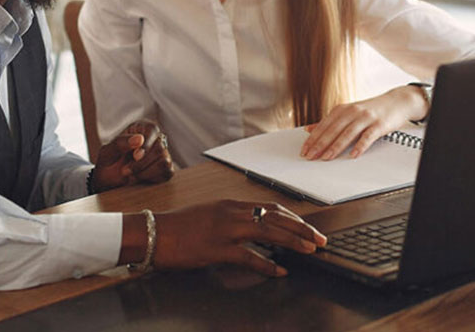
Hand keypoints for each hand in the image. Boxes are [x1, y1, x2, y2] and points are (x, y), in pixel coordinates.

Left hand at [93, 121, 174, 190]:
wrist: (108, 181)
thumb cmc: (108, 162)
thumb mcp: (108, 152)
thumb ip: (121, 143)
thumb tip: (140, 139)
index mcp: (140, 129)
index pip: (152, 130)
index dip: (146, 143)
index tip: (135, 156)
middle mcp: (154, 139)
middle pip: (159, 147)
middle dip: (142, 163)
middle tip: (125, 170)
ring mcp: (161, 153)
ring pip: (164, 161)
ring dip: (146, 172)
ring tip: (131, 174)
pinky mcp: (165, 168)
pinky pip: (167, 172)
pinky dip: (152, 178)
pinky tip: (140, 177)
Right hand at [151, 200, 326, 276]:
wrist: (153, 233)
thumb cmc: (178, 227)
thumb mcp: (209, 214)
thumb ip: (231, 218)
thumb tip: (252, 226)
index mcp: (231, 204)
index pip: (271, 207)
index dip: (293, 218)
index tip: (308, 227)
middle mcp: (233, 213)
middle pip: (277, 218)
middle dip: (302, 229)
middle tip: (321, 240)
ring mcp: (226, 230)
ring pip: (269, 232)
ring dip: (293, 242)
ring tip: (310, 250)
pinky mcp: (217, 248)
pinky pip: (249, 256)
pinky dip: (268, 264)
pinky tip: (280, 270)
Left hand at [299, 85, 427, 160]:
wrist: (395, 102)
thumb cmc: (370, 109)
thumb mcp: (347, 112)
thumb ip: (329, 121)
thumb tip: (309, 129)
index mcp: (342, 109)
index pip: (323, 125)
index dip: (313, 138)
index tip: (304, 150)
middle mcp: (352, 112)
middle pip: (333, 129)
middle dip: (320, 144)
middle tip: (311, 156)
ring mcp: (366, 118)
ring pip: (348, 133)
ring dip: (336, 146)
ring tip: (326, 157)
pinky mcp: (379, 124)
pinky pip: (368, 136)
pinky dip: (360, 146)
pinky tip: (353, 155)